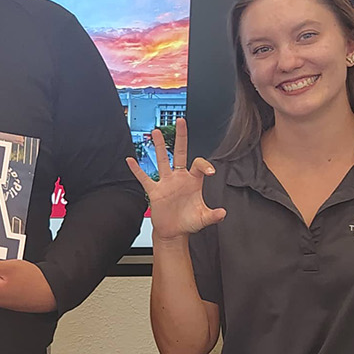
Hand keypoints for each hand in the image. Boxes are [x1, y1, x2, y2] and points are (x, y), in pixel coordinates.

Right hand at [126, 119, 225, 240]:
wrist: (174, 232)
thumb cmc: (188, 223)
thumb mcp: (203, 219)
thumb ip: (213, 215)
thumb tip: (222, 213)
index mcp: (193, 181)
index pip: (199, 165)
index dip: (205, 165)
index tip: (211, 171)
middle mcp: (179, 178)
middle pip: (180, 152)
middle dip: (181, 137)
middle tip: (181, 121)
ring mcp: (166, 183)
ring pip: (162, 160)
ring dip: (160, 146)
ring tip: (156, 132)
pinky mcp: (154, 191)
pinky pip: (144, 178)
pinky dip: (137, 170)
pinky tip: (131, 160)